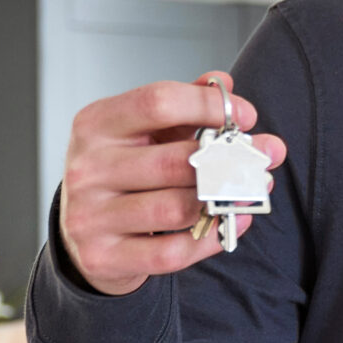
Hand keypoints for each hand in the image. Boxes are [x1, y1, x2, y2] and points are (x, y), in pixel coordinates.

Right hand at [55, 71, 288, 295]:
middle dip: (229, 160)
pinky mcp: (103, 256)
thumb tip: (224, 85)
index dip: (209, 106)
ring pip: (176, 209)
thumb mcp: (143, 132)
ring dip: (222, 201)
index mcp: (96, 125)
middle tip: (259, 159)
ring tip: (248, 191)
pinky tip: (229, 221)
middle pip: (173, 161)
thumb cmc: (122, 174)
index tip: (246, 115)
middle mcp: (87, 168)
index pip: (158, 103)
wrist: (83, 232)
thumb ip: (183, 107)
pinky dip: (210, 238)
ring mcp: (90, 216)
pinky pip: (171, 252)